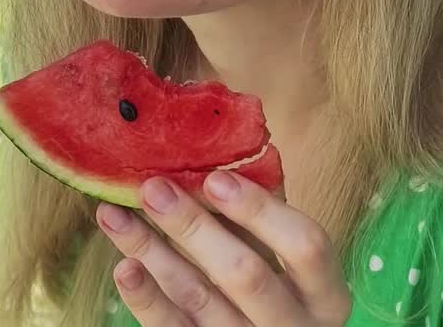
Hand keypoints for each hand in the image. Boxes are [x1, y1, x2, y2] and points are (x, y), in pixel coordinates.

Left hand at [95, 171, 351, 325]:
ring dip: (153, 251)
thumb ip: (268, 214)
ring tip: (116, 214)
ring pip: (198, 298)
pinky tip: (125, 267)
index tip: (214, 177)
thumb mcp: (286, 257)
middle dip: (195, 227)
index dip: (260, 209)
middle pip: (246, 274)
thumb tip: (232, 143)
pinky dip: (146, 299)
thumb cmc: (281, 289)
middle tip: (154, 187)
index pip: (306, 246)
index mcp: (326, 294)